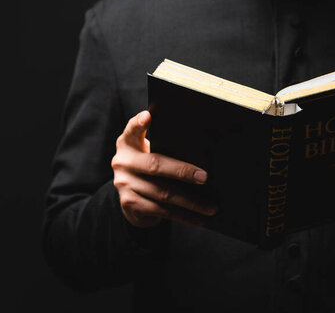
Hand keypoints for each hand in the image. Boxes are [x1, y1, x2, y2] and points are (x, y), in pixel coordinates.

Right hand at [112, 110, 217, 227]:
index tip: (148, 116)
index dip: (139, 122)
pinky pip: (161, 211)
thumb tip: (203, 153)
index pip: (133, 129)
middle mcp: (123, 161)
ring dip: (190, 202)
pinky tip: (198, 219)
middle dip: (183, 172)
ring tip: (211, 206)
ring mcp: (124, 184)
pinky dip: (183, 216)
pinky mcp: (129, 203)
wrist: (131, 199)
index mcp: (128, 143)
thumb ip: (165, 148)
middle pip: (155, 165)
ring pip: (163, 193)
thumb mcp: (150, 153)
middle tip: (205, 177)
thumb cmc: (150, 169)